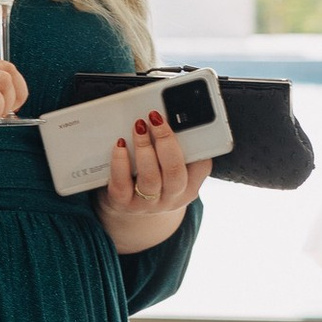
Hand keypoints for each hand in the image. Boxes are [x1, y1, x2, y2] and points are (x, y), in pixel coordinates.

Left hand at [95, 109, 211, 249]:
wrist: (127, 208)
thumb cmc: (153, 176)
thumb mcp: (169, 165)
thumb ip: (175, 145)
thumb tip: (167, 114)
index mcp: (189, 185)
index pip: (201, 165)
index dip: (195, 143)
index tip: (185, 118)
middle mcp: (171, 197)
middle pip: (175, 171)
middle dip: (166, 141)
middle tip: (156, 118)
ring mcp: (147, 204)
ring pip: (150, 178)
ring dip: (144, 148)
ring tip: (139, 126)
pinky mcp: (123, 204)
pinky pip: (122, 185)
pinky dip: (120, 162)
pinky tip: (120, 145)